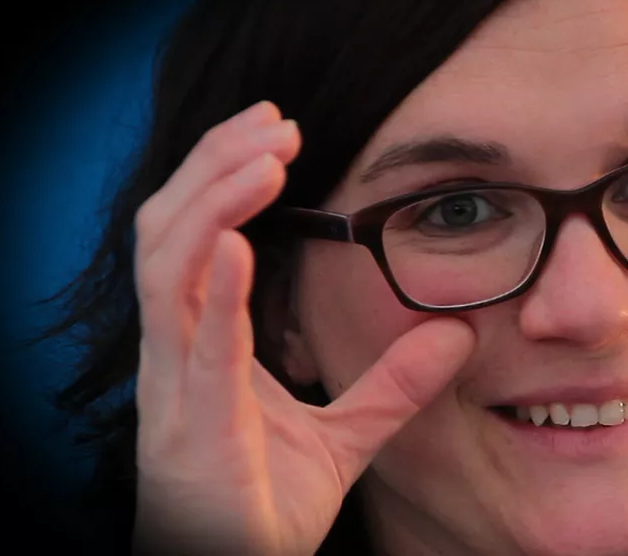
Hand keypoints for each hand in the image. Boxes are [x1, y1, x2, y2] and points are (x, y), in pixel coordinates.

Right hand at [131, 101, 475, 554]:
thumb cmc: (270, 507)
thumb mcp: (347, 433)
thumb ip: (395, 383)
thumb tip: (459, 337)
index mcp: (203, 345)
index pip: (195, 237)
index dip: (223, 177)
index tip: (277, 133)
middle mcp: (175, 356)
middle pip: (169, 232)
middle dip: (213, 167)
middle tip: (272, 121)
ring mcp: (174, 392)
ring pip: (167, 271)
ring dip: (211, 204)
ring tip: (262, 155)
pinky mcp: (192, 434)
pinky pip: (197, 353)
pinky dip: (215, 295)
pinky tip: (239, 246)